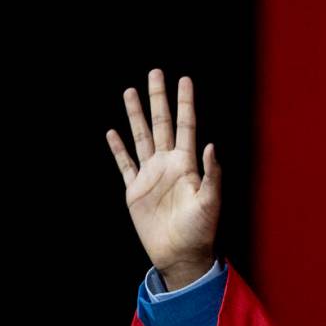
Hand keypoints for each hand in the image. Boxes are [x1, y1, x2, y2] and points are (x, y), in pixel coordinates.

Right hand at [106, 68, 220, 289]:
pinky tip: (112, 132)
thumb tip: (212, 145)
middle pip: (161, 123)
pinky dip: (118, 148)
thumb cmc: (201, 230)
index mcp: (187, 164)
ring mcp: (151, 175)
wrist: (181, 253)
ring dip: (135, 115)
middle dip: (158, 99)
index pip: (186, 125)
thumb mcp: (211, 201)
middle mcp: (169, 164)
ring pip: (141, 137)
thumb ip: (212, 173)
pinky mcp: (135, 190)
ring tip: (130, 92)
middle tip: (156, 72)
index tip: (185, 79)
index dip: (185, 103)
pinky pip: (125, 164)